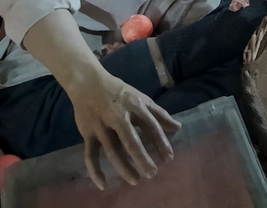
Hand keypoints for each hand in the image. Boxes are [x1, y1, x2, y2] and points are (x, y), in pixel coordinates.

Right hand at [69, 70, 180, 189]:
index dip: (161, 142)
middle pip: (130, 140)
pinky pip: (90, 155)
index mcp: (134, 105)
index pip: (151, 125)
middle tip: (152, 173)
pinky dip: (95, 170)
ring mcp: (101, 125)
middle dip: (142, 157)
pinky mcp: (88, 133)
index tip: (169, 158)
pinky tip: (103, 184)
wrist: (88, 82)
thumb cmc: (119, 92)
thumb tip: (178, 128)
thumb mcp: (140, 98)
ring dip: (124, 167)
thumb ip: (158, 114)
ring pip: (112, 150)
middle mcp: (118, 116)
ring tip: (135, 180)